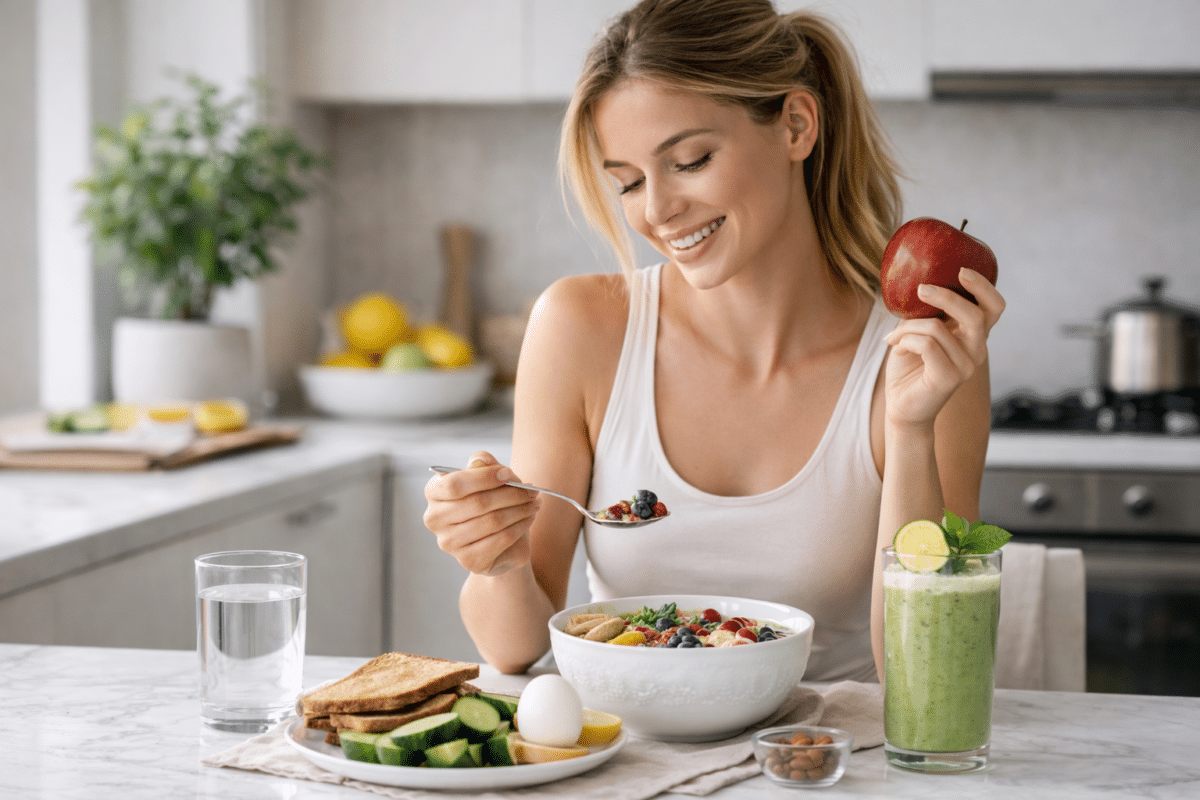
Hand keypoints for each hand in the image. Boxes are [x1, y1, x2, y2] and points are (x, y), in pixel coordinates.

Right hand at [423, 451, 542, 576]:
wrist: (501, 540)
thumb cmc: (492, 502)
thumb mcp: (490, 478)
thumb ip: (484, 465)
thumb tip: (481, 461)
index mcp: (434, 492)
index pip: (455, 484)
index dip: (484, 477)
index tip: (509, 474)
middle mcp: (434, 519)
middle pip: (477, 503)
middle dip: (511, 494)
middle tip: (532, 490)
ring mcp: (449, 543)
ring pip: (492, 521)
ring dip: (520, 510)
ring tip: (534, 503)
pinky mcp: (468, 561)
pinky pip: (501, 540)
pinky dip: (520, 526)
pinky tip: (530, 518)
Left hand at [883, 268, 1005, 426]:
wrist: (901, 408)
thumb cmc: (908, 368)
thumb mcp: (917, 332)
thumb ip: (925, 312)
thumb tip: (918, 283)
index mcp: (973, 337)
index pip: (994, 308)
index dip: (983, 287)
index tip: (961, 270)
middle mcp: (976, 351)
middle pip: (976, 315)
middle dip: (947, 296)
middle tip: (921, 289)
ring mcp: (966, 366)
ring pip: (938, 328)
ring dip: (908, 327)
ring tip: (894, 336)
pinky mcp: (949, 378)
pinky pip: (926, 344)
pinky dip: (905, 340)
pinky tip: (895, 348)